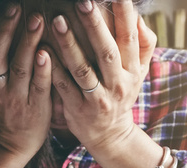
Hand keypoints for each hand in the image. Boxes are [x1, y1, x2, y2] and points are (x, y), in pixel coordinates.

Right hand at [0, 4, 52, 159]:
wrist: (12, 146)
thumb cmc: (5, 108)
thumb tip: (1, 23)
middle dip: (4, 28)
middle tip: (15, 6)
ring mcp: (16, 98)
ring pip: (19, 67)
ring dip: (27, 42)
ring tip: (37, 19)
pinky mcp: (36, 108)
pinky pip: (39, 87)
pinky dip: (42, 69)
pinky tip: (47, 52)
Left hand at [48, 0, 156, 154]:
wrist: (111, 136)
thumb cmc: (121, 94)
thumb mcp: (138, 72)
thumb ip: (143, 44)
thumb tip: (139, 17)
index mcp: (133, 71)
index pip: (131, 39)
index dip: (125, 16)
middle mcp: (118, 84)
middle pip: (107, 52)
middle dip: (94, 26)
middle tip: (83, 1)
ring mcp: (97, 99)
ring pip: (83, 69)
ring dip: (69, 45)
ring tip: (57, 21)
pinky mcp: (78, 109)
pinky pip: (64, 86)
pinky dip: (54, 69)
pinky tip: (42, 50)